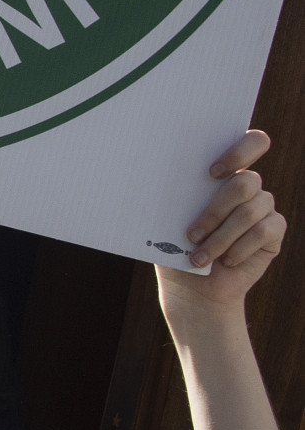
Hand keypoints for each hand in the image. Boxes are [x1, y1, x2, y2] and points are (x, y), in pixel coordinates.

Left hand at [160, 131, 285, 318]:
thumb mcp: (167, 222)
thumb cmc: (174, 249)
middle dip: (214, 211)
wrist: (193, 286)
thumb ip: (173, 198)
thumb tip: (155, 179)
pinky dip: (238, 248)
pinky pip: (263, 232)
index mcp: (222, 174)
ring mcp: (264, 208)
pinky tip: (225, 261)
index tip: (212, 172)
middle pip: (245, 183)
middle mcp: (248, 187)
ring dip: (220, 237)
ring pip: (249, 212)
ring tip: (198, 256)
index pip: (250, 143)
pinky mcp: (274, 232)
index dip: (239, 151)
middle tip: (191, 233)